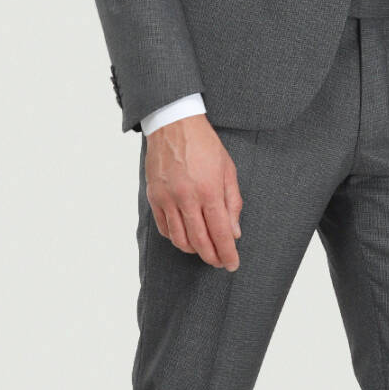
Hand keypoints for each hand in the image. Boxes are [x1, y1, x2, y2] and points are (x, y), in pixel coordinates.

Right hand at [145, 114, 242, 269]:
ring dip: (194, 250)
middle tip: (219, 262)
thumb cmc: (204, 145)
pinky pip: (164, 227)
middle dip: (212, 257)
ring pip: (179, 239)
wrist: (173, 124)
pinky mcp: (154, 197)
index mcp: (209, 190)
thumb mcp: (228, 169)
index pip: (220, 232)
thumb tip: (234, 232)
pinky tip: (185, 236)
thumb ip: (233, 202)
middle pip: (200, 241)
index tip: (232, 264)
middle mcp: (187, 197)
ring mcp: (167, 198)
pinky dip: (176, 237)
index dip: (227, 253)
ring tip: (204, 250)